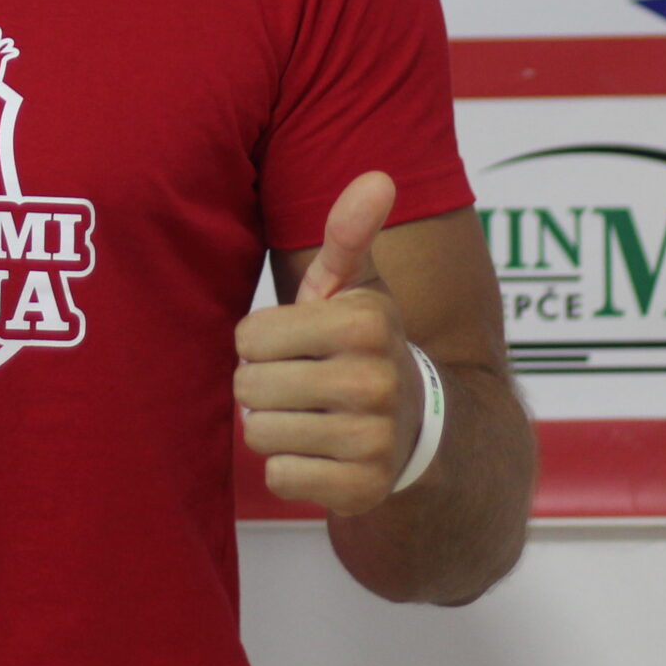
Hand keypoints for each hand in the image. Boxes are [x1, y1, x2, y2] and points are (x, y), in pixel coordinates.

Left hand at [235, 171, 423, 516]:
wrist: (417, 430)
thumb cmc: (362, 346)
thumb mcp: (356, 288)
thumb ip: (350, 233)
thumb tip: (378, 175)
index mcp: (366, 322)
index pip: (247, 337)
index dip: (261, 342)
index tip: (299, 345)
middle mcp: (375, 380)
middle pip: (248, 386)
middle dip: (262, 386)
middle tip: (301, 385)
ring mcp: (372, 439)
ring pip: (259, 432)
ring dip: (273, 427)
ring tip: (311, 416)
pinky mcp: (362, 490)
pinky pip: (279, 476)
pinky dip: (289, 468)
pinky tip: (321, 453)